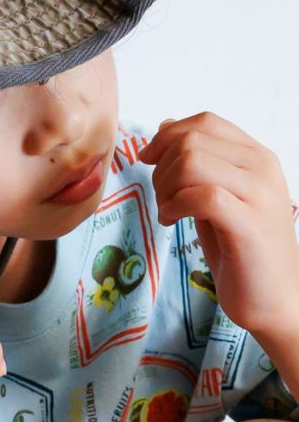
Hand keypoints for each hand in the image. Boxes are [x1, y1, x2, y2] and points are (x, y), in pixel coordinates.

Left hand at [138, 111, 298, 335]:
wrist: (273, 301)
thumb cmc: (240, 249)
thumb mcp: (215, 195)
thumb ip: (198, 160)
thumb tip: (165, 124)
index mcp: (257, 155)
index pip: (206, 121)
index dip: (167, 135)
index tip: (148, 159)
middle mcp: (264, 168)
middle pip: (192, 140)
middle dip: (161, 166)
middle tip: (161, 197)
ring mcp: (261, 194)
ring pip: (192, 162)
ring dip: (165, 187)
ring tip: (168, 211)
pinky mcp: (251, 224)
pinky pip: (200, 196)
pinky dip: (174, 206)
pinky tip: (171, 222)